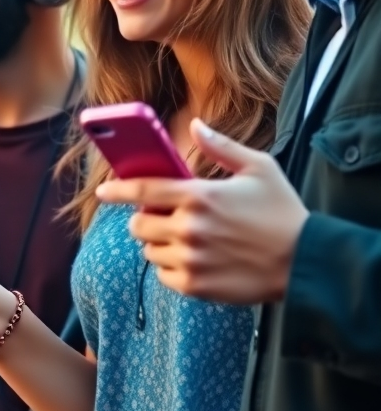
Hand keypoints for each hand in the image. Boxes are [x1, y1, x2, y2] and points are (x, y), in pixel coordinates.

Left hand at [95, 118, 307, 303]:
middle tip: (163, 218)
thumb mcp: (258, 168)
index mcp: (199, 196)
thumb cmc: (282, 212)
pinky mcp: (196, 286)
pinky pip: (163, 275)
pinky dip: (170, 268)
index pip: (141, 191)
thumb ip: (220, 147)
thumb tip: (195, 125)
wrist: (307, 262)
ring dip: (158, 244)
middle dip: (145, 220)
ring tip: (184, 239)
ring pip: (149, 251)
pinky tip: (192, 260)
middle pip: (138, 225)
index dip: (116, 190)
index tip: (102, 191)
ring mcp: (190, 259)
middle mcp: (189, 228)